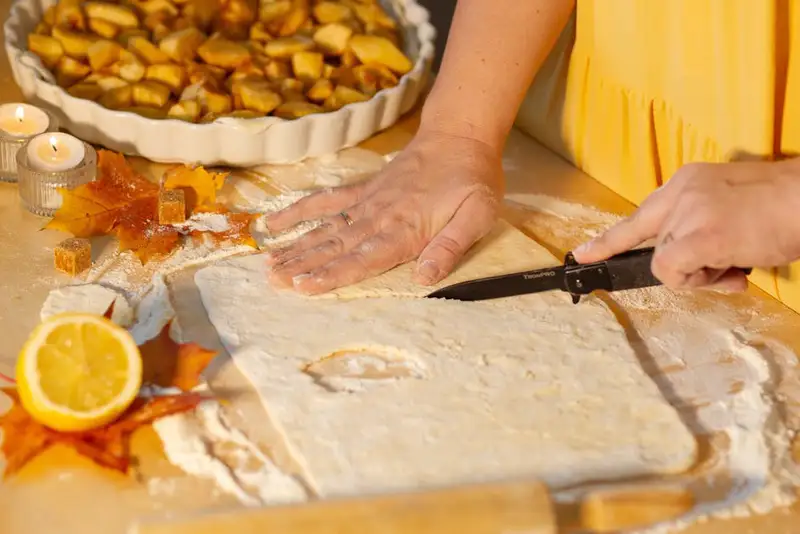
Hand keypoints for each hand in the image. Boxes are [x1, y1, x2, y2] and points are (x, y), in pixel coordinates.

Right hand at [263, 129, 503, 293]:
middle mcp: (379, 217)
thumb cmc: (472, 180)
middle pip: (335, 246)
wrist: (460, 136)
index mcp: (405, 230)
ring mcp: (367, 202)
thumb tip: (426, 278)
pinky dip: (300, 211)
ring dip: (296, 247)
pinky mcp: (363, 190)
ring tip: (268, 264)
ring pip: (325, 228)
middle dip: (303, 266)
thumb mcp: (477, 215)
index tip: (304, 287)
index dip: (332, 274)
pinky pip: (326, 201)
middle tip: (273, 282)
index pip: (363, 258)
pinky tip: (276, 222)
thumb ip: (451, 247)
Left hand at [572, 159, 799, 290]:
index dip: (608, 241)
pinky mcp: (701, 236)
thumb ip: (702, 227)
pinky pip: (671, 270)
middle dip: (688, 266)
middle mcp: (680, 193)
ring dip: (700, 274)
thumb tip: (698, 267)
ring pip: (665, 263)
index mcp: (685, 182)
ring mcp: (688, 213)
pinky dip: (694, 279)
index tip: (581, 255)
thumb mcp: (729, 205)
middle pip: (657, 247)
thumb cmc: (781, 208)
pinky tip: (728, 271)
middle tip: (726, 266)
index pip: (638, 216)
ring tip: (736, 263)